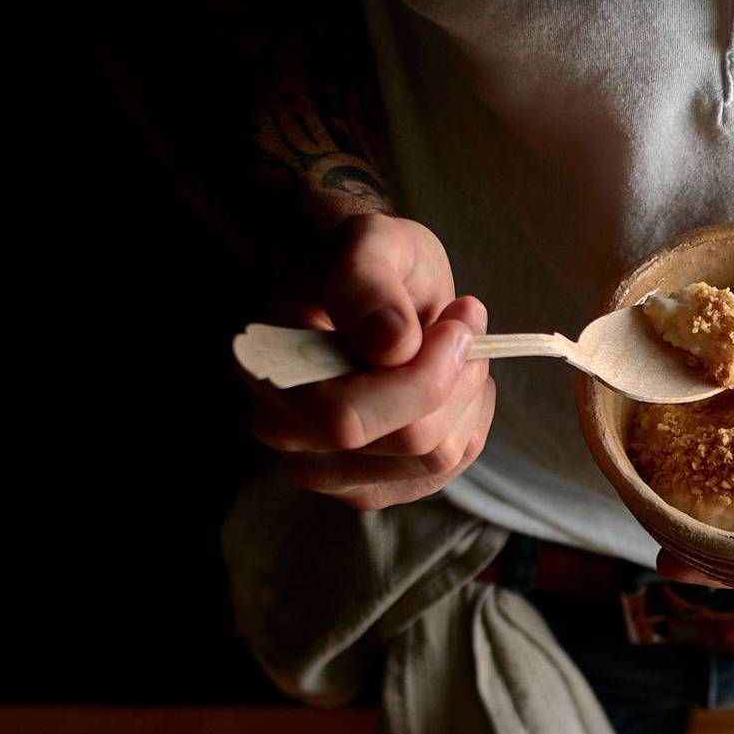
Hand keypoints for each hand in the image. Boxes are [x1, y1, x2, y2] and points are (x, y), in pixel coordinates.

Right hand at [239, 213, 495, 510]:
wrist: (366, 293)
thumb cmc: (365, 267)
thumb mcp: (368, 246)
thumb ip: (368, 287)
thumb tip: (391, 343)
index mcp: (266, 369)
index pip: (350, 417)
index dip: (424, 375)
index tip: (459, 320)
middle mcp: (282, 430)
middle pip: (409, 442)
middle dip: (456, 380)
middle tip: (465, 327)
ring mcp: (324, 470)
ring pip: (436, 459)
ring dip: (466, 398)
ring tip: (455, 348)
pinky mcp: (367, 487)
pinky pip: (446, 470)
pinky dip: (467, 422)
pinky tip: (450, 384)